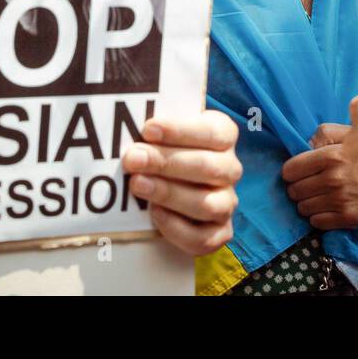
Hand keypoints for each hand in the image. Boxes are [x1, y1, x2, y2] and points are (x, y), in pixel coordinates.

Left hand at [123, 110, 240, 255]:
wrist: (173, 189)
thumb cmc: (167, 152)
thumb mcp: (166, 134)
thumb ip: (155, 128)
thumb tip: (127, 120)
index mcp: (224, 136)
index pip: (212, 132)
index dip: (180, 130)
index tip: (147, 129)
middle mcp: (230, 169)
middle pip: (207, 167)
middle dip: (166, 162)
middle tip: (133, 159)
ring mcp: (227, 202)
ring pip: (207, 203)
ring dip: (169, 194)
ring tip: (137, 184)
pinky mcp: (219, 232)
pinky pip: (204, 238)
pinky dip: (177, 228)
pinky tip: (154, 214)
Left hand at [281, 122, 357, 230]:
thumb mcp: (349, 132)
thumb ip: (323, 134)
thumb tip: (305, 146)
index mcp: (329, 155)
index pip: (290, 170)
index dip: (292, 172)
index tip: (299, 174)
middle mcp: (332, 178)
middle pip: (294, 191)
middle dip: (299, 188)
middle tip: (310, 186)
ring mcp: (339, 200)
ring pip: (303, 208)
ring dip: (308, 204)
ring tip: (320, 198)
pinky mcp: (348, 218)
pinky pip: (317, 223)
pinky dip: (318, 217)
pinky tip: (329, 209)